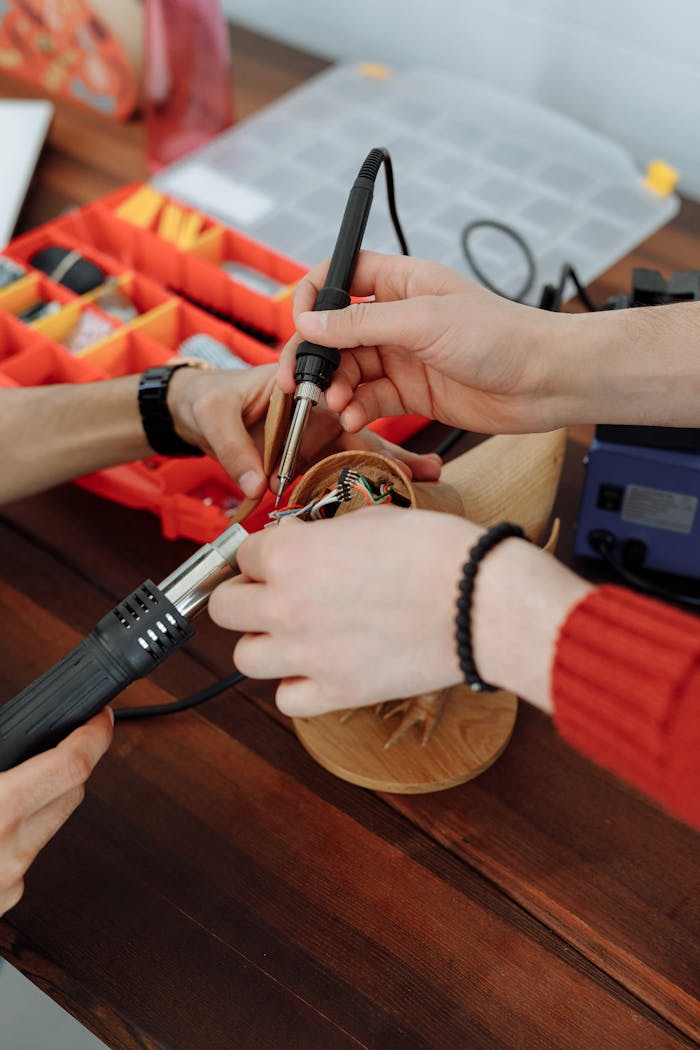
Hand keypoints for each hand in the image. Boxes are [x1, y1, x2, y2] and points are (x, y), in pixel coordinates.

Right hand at [0, 709, 112, 917]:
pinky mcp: (4, 902)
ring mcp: (10, 883)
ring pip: (50, 826)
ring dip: (42, 800)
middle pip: (73, 793)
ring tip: (14, 783)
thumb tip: (15, 749)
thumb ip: (2, 757)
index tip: (102, 717)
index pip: (72, 766)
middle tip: (60, 740)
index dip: (94, 734)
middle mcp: (10, 854)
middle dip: (72, 763)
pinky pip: (26, 853)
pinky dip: (17, 834)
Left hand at [168, 363, 440, 498]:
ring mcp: (317, 434)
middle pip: (361, 423)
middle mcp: (316, 406)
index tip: (373, 432)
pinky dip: (362, 487)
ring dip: (390, 469)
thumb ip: (232, 447)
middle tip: (428, 468)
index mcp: (297, 381)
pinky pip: (338, 474)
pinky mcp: (311, 458)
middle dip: (395, 446)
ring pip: (358, 452)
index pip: (335, 387)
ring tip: (425, 484)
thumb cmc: (204, 399)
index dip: (358, 405)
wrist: (192, 415)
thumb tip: (255, 485)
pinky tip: (392, 499)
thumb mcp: (213, 415)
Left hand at [208, 506, 591, 718]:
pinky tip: (318, 667)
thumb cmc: (434, 550)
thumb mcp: (367, 520)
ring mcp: (308, 655)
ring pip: (244, 658)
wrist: (479, 600)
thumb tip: (299, 542)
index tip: (276, 558)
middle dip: (244, 597)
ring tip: (293, 632)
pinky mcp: (337, 692)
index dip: (261, 554)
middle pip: (224, 609)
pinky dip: (296, 685)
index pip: (242, 555)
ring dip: (264, 643)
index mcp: (289, 555)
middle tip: (270, 593)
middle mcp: (285, 606)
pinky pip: (287, 699)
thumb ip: (320, 536)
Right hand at [278, 252, 569, 434]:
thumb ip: (361, 325)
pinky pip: (371, 399)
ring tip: (334, 403)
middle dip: (315, 356)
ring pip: (350, 370)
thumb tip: (309, 323)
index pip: (340, 276)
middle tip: (298, 382)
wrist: (544, 381)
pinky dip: (357, 409)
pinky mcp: (413, 393)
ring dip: (335, 388)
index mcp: (401, 282)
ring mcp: (404, 357)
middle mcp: (398, 318)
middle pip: (337, 332)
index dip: (314, 295)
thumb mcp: (422, 322)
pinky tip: (355, 418)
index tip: (299, 322)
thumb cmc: (500, 336)